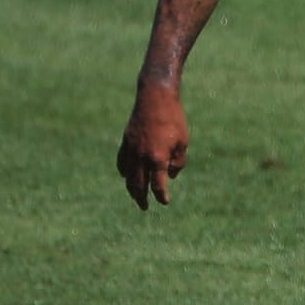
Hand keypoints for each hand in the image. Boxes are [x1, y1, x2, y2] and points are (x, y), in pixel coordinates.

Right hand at [117, 85, 189, 209]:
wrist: (155, 98)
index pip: (158, 185)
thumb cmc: (174, 119)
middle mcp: (141, 157)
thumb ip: (178, 162)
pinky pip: (122, 162)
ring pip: (128, 176)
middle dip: (141, 198)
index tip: (165, 202)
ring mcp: (131, 150)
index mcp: (157, 158)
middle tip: (145, 207)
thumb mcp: (183, 142)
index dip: (161, 196)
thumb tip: (170, 176)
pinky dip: (124, 172)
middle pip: (138, 185)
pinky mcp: (125, 142)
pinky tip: (127, 176)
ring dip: (131, 188)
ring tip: (136, 195)